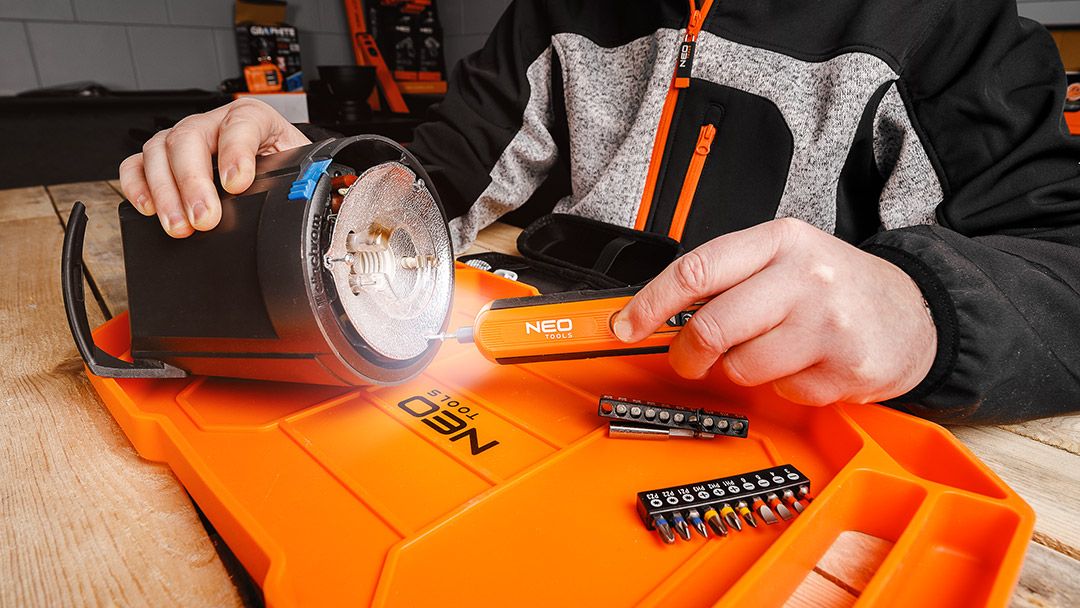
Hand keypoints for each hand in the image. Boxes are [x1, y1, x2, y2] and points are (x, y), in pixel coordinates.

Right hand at [118, 98, 310, 237]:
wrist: (275, 163)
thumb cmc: (284, 163)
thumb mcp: (298, 167)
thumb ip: (296, 179)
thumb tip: (297, 205)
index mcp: (253, 117)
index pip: (241, 124)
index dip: (236, 152)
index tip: (237, 183)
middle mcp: (214, 122)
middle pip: (190, 138)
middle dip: (193, 182)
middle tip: (204, 218)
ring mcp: (185, 137)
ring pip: (160, 150)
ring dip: (165, 192)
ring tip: (179, 225)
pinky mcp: (163, 157)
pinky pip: (137, 163)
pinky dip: (137, 185)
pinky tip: (148, 208)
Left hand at [612, 218, 936, 404]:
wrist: (916, 313)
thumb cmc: (837, 287)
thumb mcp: (785, 260)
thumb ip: (729, 279)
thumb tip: (656, 314)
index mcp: (780, 240)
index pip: (696, 270)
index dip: (650, 304)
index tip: (625, 326)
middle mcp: (805, 277)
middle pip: (712, 326)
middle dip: (688, 354)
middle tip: (689, 360)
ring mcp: (828, 323)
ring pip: (743, 367)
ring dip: (744, 370)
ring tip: (772, 352)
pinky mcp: (847, 368)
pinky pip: (783, 392)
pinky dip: (784, 387)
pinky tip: (808, 365)